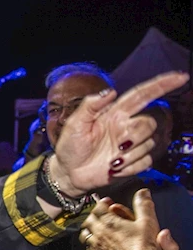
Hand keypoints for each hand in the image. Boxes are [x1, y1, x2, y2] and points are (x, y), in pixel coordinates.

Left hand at [48, 72, 189, 196]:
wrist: (68, 173)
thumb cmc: (70, 146)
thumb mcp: (74, 124)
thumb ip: (90, 105)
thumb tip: (111, 91)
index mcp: (115, 113)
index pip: (142, 95)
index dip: (162, 84)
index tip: (180, 77)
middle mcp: (127, 126)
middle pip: (150, 122)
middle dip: (138, 135)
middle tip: (118, 146)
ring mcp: (131, 144)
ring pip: (149, 143)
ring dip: (130, 155)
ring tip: (110, 162)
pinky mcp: (134, 161)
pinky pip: (146, 161)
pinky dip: (131, 167)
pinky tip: (114, 169)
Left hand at [81, 189, 160, 249]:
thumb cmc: (144, 246)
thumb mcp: (147, 221)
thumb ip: (143, 205)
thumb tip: (142, 193)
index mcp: (108, 222)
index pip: (97, 207)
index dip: (102, 202)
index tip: (108, 201)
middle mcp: (98, 233)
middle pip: (88, 219)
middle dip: (95, 215)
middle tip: (103, 214)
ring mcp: (96, 246)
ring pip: (85, 234)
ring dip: (90, 229)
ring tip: (99, 227)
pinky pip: (89, 247)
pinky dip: (92, 242)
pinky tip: (100, 242)